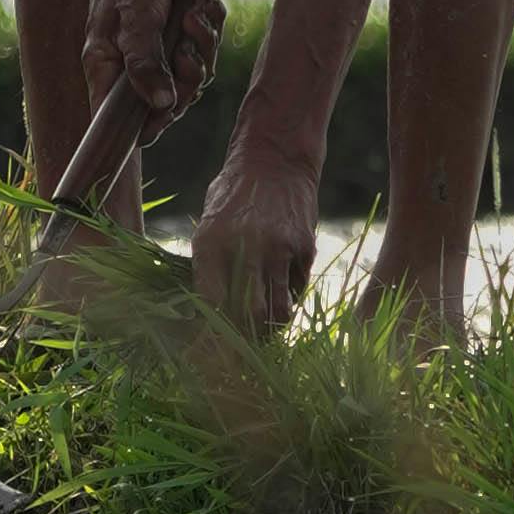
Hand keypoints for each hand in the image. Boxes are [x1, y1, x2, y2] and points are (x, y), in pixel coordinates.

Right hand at [83, 0, 225, 129]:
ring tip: (193, 15)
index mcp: (108, 67)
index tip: (167, 113)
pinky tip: (202, 2)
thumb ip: (144, 62)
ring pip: (193, 74)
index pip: (119, 118)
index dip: (147, 125)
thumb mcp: (135, 17)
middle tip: (186, 53)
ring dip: (202, 46)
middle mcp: (132, 65)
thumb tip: (161, 104)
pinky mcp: (181, 34)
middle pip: (169, 101)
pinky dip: (210, 26)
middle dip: (187, 79)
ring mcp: (159, 50)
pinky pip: (206, 47)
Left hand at [191, 124, 325, 332]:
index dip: (213, 339)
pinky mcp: (305, 248)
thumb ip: (208, 268)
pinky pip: (297, 291)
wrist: (275, 159)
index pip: (212, 307)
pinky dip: (288, 301)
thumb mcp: (208, 227)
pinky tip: (279, 293)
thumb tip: (209, 318)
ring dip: (272, 330)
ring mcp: (279, 249)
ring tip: (264, 331)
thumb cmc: (233, 195)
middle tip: (242, 351)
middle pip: (249, 318)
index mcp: (210, 244)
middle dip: (246, 342)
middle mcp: (245, 248)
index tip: (212, 355)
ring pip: (280, 313)